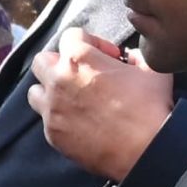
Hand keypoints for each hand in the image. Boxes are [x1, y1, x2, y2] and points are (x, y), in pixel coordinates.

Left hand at [27, 29, 176, 181]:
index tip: (107, 57)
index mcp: (80, 58)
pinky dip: (59, 119)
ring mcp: (52, 109)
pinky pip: (47, 120)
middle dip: (60, 64)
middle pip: (42, 61)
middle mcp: (58, 80)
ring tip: (72, 99)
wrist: (146, 150)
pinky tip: (79, 123)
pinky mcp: (53, 134)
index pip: (71, 35)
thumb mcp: (151, 69)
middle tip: (82, 75)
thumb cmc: (150, 107)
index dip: (92, 43)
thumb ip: (135, 56)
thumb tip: (129, 58)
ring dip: (50, 91)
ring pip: (35, 92)